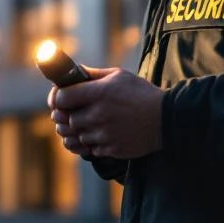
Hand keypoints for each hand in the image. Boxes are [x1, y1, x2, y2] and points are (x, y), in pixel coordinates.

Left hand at [46, 66, 163, 159]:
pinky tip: (97, 135)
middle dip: (66, 116)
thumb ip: (93, 74)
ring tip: (85, 124)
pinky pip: (90, 149)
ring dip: (78, 132)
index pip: (62, 98)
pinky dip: (90, 144)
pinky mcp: (112, 149)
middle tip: (69, 113)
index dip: (56, 98)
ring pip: (77, 137)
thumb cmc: (142, 93)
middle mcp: (100, 115)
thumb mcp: (119, 76)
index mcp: (99, 93)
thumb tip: (72, 73)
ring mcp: (106, 134)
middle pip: (67, 120)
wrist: (167, 118)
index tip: (59, 99)